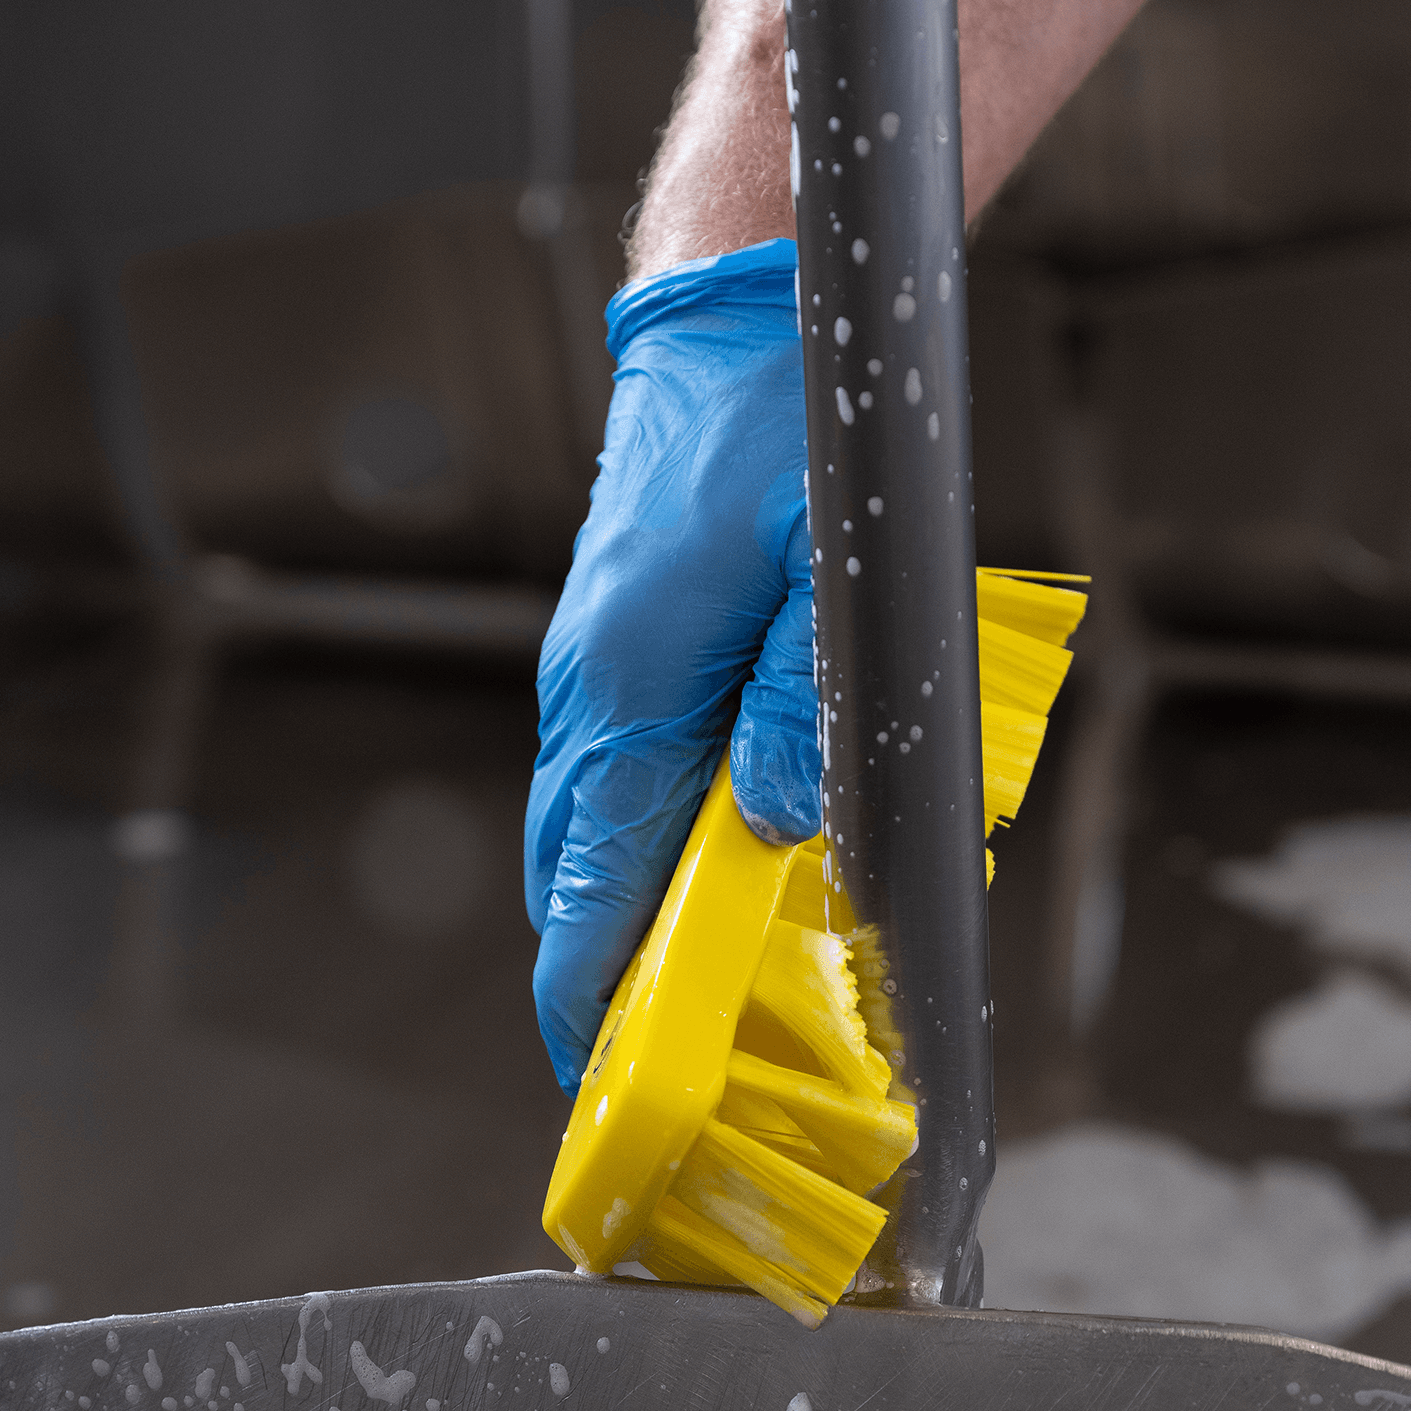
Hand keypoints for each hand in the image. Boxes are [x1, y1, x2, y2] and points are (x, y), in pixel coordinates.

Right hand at [524, 238, 820, 1091]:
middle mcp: (590, 697)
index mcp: (623, 695)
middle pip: (578, 884)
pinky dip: (661, 841)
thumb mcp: (832, 575)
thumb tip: (789, 827)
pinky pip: (628, 778)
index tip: (618, 1095)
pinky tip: (737, 860)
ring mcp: (598, 675)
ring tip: (723, 988)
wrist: (737, 314)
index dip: (599, 1011)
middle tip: (693, 1065)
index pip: (587, 898)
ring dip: (645, 912)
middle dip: (621, 981)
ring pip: (600, 834)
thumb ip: (808, 709)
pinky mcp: (626, 652)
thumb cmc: (782, 429)